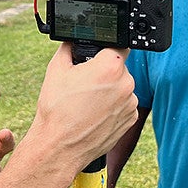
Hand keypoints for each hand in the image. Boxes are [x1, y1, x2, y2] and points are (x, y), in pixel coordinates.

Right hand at [31, 44, 136, 168]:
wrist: (60, 146)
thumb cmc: (57, 109)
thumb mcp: (56, 69)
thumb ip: (68, 48)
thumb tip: (72, 40)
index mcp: (110, 65)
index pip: (116, 46)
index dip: (104, 51)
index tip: (95, 59)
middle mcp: (126, 83)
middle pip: (118, 68)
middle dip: (104, 72)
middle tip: (85, 84)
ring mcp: (130, 103)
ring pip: (122, 87)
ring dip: (110, 91)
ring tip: (88, 102)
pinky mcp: (131, 120)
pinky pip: (124, 105)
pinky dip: (113, 107)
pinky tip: (95, 114)